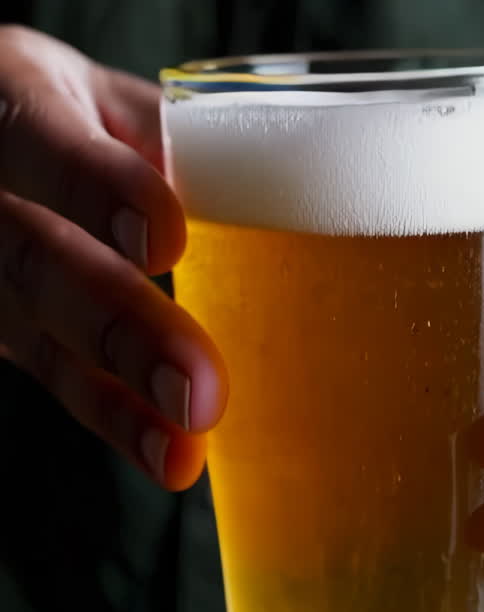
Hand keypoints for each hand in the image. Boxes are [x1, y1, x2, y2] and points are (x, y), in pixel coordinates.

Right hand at [0, 27, 226, 488]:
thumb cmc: (72, 118)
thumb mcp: (106, 100)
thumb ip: (168, 137)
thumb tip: (273, 174)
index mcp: (14, 100)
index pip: (42, 142)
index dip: (97, 189)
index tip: (165, 237)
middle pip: (33, 261)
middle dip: (119, 326)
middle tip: (198, 385)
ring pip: (37, 339)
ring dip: (117, 402)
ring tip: (184, 448)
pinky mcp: (1, 332)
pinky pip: (54, 379)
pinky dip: (116, 420)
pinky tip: (167, 456)